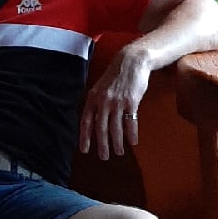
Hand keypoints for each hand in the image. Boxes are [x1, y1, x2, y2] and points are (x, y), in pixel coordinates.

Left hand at [79, 43, 151, 160]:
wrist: (132, 61)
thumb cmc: (116, 75)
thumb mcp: (101, 87)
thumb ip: (97, 102)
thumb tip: (93, 120)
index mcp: (93, 98)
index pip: (86, 121)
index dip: (85, 137)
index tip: (85, 150)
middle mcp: (103, 101)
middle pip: (101, 128)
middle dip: (102, 145)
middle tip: (104, 157)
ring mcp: (117, 102)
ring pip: (116, 128)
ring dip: (117, 143)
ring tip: (119, 152)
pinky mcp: (131, 102)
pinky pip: (131, 122)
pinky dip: (131, 134)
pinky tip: (133, 142)